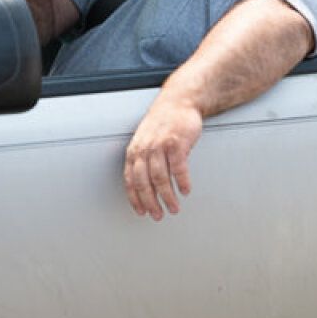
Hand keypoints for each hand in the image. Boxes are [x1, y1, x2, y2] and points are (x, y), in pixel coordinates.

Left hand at [123, 98, 202, 220]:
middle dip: (151, 203)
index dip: (135, 199)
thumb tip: (144, 186)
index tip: (142, 212)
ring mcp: (160, 146)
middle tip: (158, 215)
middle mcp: (144, 149)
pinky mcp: (176, 143)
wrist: (178, 102)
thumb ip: (142, 160)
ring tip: (174, 208)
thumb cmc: (163, 122)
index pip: (131, 180)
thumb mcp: (145, 140)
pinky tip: (185, 190)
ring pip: (161, 179)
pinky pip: (178, 169)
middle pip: (144, 183)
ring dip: (168, 197)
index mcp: (134, 150)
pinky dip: (182, 182)